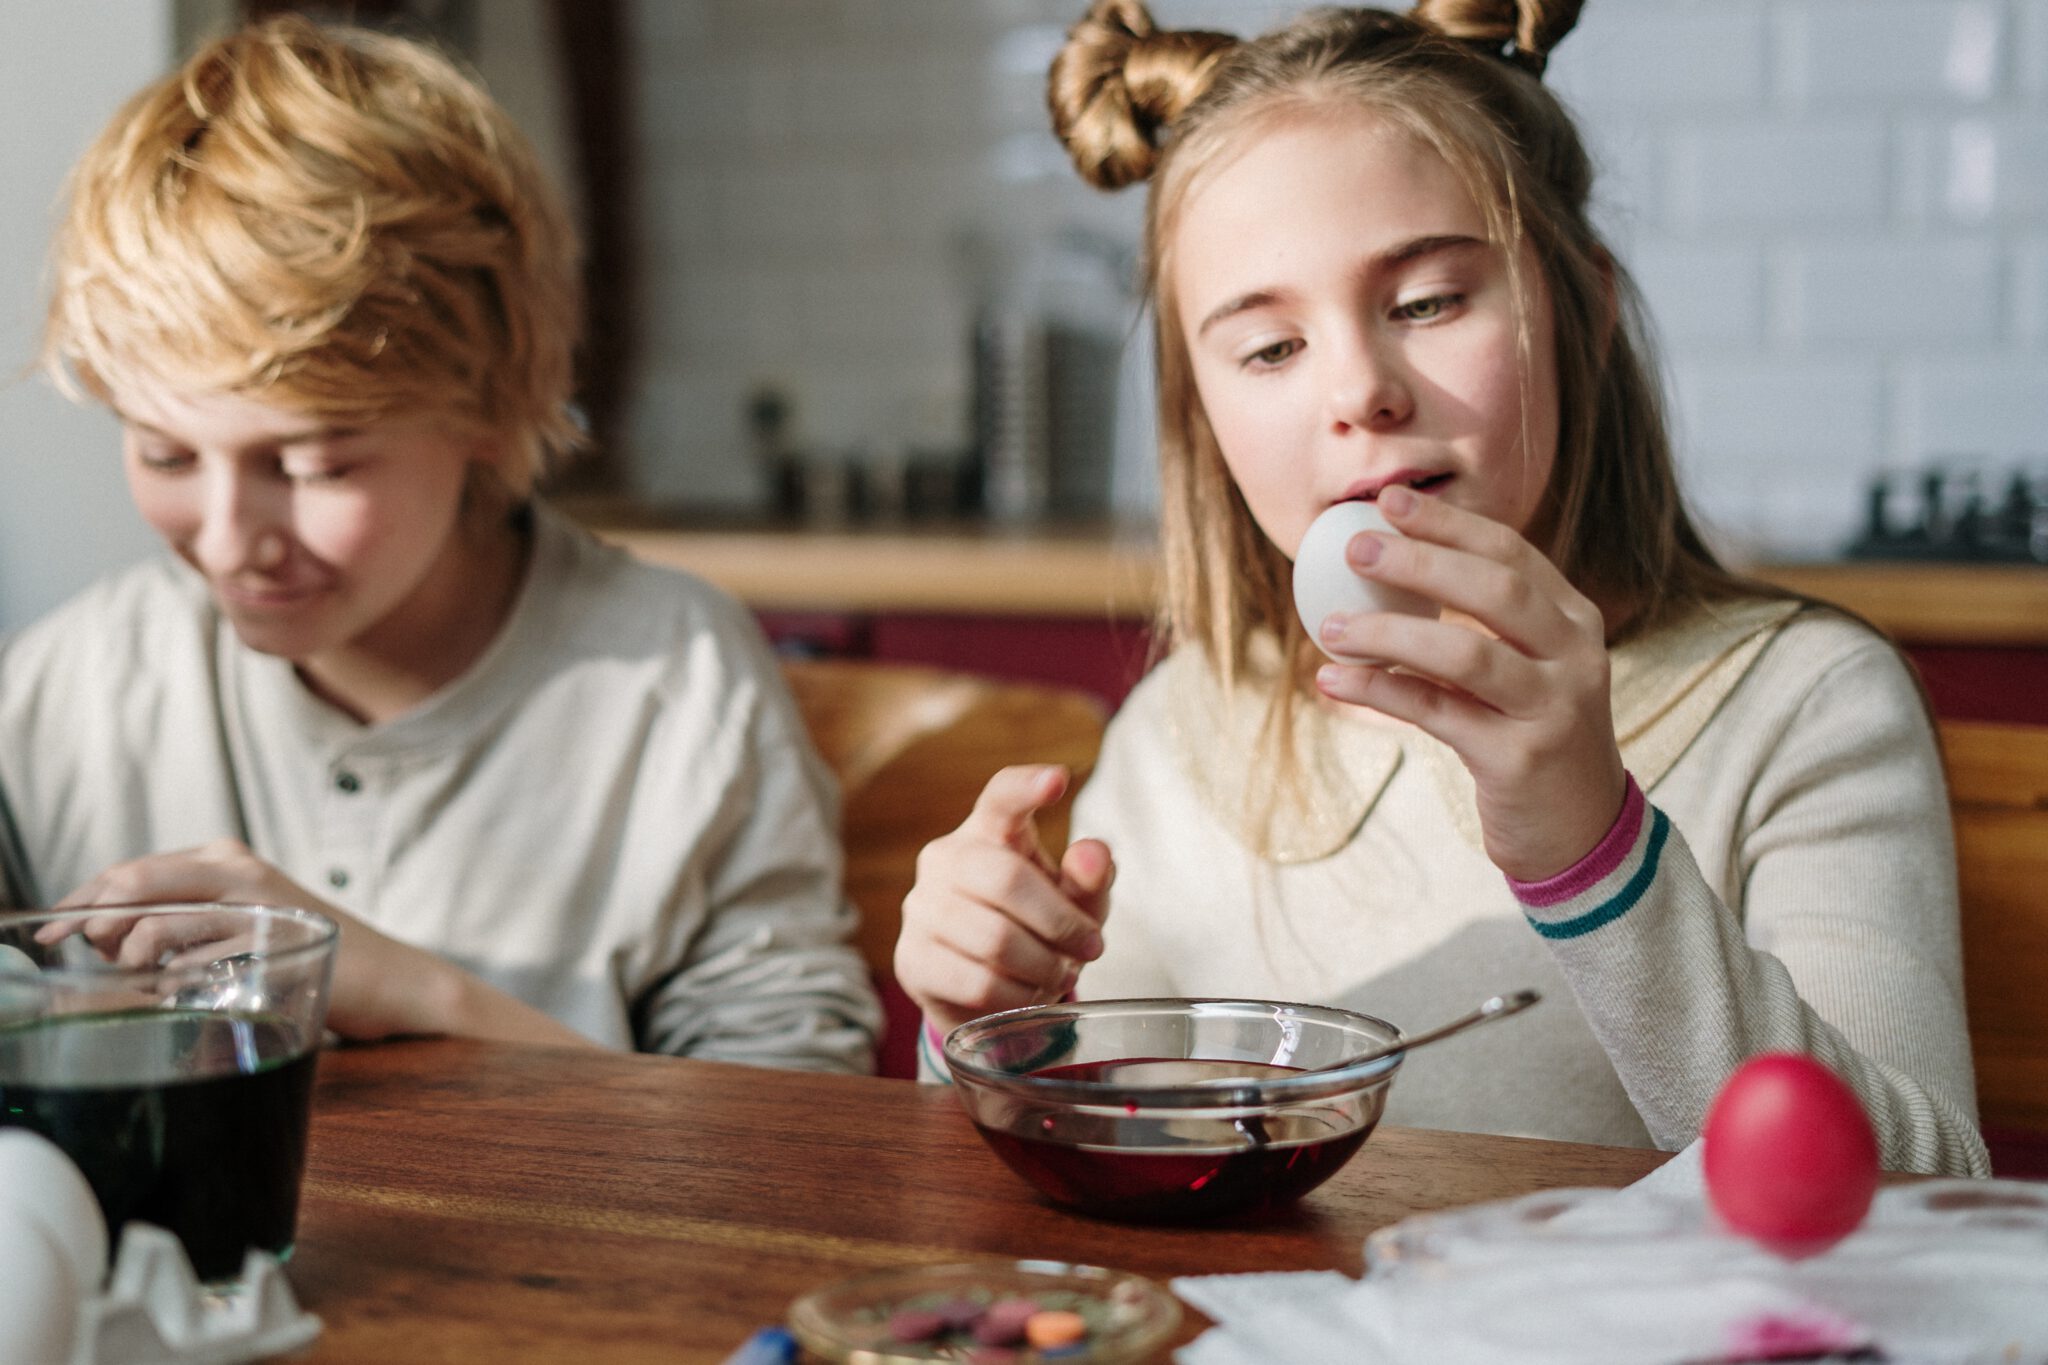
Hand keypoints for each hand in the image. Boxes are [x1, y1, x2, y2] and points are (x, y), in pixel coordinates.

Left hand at [49, 839, 483, 1041]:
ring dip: (133, 960)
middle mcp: (235, 869)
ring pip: (158, 923)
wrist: (389, 976)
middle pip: (133, 884)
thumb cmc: (306, 953)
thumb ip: (181, 922)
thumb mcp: (239, 926)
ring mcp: (255, 902)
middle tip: (87, 958)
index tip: (51, 936)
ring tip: (143, 982)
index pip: (129, 871)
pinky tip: (181, 990)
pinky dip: (174, 978)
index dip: (82, 902)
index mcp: (222, 858)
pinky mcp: (271, 940)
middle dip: (94, 924)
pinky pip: (196, 960)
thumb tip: (109, 941)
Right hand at [895, 764, 1114, 1036]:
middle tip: (1090, 947)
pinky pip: (977, 983)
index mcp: (989, 830)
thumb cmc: (1038, 930)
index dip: (1027, 787)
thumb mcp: (1076, 903)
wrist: (987, 992)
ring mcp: (921, 908)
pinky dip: (1017, 998)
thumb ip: (1091, 878)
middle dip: (1061, 922)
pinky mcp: (911, 958)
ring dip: (1043, 967)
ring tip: (1059, 974)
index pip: (1001, 797)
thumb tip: (1094, 853)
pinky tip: (1027, 995)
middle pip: (1006, 879)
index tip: (1057, 780)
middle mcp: (945, 858)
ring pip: (994, 940)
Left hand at [1311, 485, 1627, 880]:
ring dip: (1390, 633)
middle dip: (1421, 561)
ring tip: (1329, 626)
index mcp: (1573, 621)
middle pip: (1496, 590)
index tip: (1385, 501)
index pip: (1511, 553)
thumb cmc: (1532, 735)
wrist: (1579, 832)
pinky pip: (1438, 714)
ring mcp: (1553, 709)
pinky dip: (1380, 691)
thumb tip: (1387, 566)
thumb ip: (1479, 624)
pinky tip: (1334, 680)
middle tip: (1355, 547)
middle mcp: (1574, 657)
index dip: (1448, 524)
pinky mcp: (1519, 759)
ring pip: (1466, 655)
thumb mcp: (1525, 668)